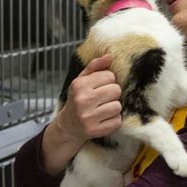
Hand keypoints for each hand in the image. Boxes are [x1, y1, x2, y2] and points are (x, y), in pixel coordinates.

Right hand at [42, 54, 121, 174]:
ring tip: (103, 109)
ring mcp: (88, 117)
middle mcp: (82, 101)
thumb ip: (95, 66)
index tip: (101, 86)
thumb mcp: (82, 80)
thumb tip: (110, 56)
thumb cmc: (78, 99)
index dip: (109, 81)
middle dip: (112, 94)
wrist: (68, 126)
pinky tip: (104, 119)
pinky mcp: (94, 131)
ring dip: (114, 107)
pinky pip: (117, 121)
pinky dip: (114, 120)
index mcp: (79, 85)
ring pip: (118, 106)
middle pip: (116, 90)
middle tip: (103, 98)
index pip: (110, 76)